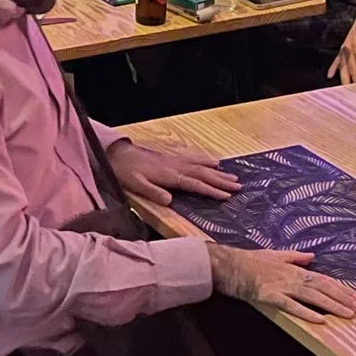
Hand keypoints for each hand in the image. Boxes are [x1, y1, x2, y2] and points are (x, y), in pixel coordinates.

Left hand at [107, 139, 240, 205]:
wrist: (117, 154)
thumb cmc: (125, 171)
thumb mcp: (134, 184)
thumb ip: (152, 192)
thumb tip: (170, 201)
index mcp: (169, 175)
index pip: (195, 184)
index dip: (211, 190)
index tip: (227, 196)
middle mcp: (176, 166)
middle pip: (203, 174)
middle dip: (221, 180)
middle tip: (239, 186)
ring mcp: (175, 161)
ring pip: (201, 166)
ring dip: (218, 172)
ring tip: (233, 177)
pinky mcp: (172, 159)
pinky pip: (194, 159)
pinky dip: (206, 161)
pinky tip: (214, 162)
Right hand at [210, 246, 355, 323]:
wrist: (229, 265)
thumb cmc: (250, 261)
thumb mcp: (275, 254)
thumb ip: (295, 256)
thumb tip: (311, 256)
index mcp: (295, 269)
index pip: (325, 279)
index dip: (342, 289)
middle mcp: (293, 276)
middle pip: (324, 288)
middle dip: (344, 299)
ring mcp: (283, 286)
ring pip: (313, 296)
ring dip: (332, 306)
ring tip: (348, 315)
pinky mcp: (271, 295)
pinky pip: (291, 306)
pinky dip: (306, 312)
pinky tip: (320, 320)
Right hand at [329, 0, 355, 83]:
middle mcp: (348, 48)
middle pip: (351, 69)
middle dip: (354, 83)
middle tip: (355, 95)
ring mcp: (344, 48)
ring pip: (343, 67)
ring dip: (343, 79)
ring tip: (343, 91)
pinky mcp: (343, 48)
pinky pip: (337, 60)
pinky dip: (333, 68)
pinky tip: (330, 76)